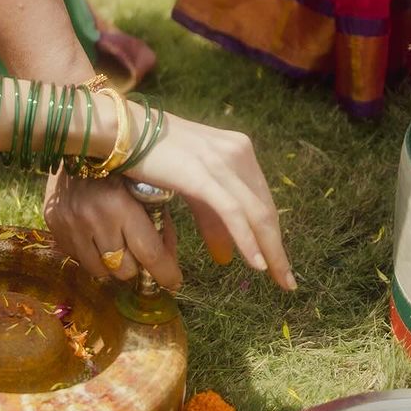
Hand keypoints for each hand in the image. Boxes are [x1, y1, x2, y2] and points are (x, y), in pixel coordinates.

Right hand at [44, 171, 181, 289]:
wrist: (75, 141)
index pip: (149, 254)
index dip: (166, 273)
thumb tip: (168, 263)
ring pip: (99, 271)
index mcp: (122, 205)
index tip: (174, 281)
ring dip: (110, 263)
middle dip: (136, 266)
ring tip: (114, 244)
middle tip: (138, 253)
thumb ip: (160, 225)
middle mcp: (93, 217)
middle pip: (123, 270)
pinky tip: (93, 234)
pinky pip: (76, 256)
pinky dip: (89, 252)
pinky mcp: (52, 223)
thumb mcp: (147, 189)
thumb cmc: (120, 166)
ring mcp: (69, 223)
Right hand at [123, 110, 294, 289]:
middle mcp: (236, 152)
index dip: (272, 233)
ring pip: (256, 213)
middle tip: (287, 281)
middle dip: (277, 248)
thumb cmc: (152, 153)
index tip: (279, 262)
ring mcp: (221, 162)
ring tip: (280, 280)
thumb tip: (226, 254)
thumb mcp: (190, 181)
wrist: (123, 129)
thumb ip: (210, 215)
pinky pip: (233, 213)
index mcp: (237, 149)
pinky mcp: (203, 175)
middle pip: (265, 208)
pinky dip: (247, 240)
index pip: (262, 199)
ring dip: (271, 250)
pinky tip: (257, 264)